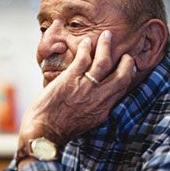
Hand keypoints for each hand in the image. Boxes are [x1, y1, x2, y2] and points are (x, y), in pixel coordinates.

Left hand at [18, 30, 135, 149]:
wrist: (44, 134)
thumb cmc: (59, 130)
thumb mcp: (85, 122)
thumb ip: (93, 109)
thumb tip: (94, 100)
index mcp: (102, 110)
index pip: (121, 89)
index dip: (126, 76)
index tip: (127, 68)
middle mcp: (98, 98)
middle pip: (121, 75)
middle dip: (126, 61)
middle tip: (124, 53)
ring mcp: (85, 87)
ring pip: (104, 62)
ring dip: (106, 47)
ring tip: (106, 36)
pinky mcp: (70, 79)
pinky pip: (83, 58)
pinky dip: (86, 48)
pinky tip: (86, 42)